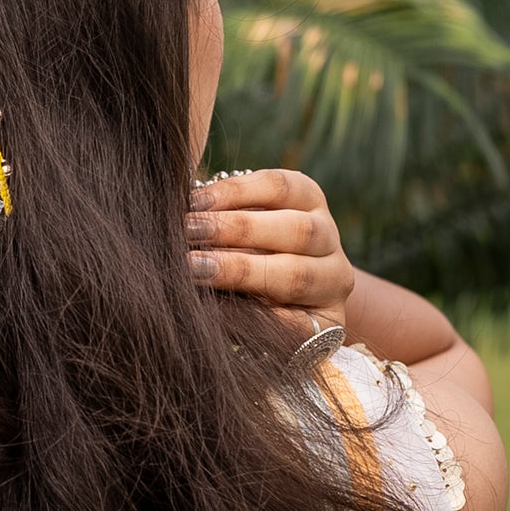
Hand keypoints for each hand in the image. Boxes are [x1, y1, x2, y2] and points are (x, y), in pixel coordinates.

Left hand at [185, 169, 353, 331]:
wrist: (281, 310)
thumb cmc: (242, 253)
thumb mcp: (234, 226)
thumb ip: (214, 214)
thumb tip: (176, 202)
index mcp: (307, 200)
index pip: (279, 187)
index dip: (234, 192)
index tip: (192, 202)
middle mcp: (327, 237)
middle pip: (294, 229)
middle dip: (235, 230)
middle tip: (187, 233)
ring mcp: (333, 281)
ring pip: (296, 274)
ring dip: (241, 271)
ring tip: (194, 269)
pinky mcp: (329, 324)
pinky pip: (294, 323)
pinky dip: (255, 316)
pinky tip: (217, 312)